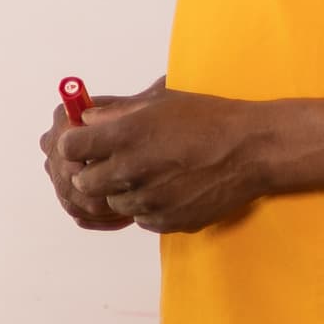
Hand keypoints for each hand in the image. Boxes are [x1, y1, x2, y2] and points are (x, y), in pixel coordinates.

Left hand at [43, 84, 279, 233]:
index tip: (83, 145)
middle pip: (84, 183)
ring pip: (113, 203)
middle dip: (93, 173)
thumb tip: (86, 120)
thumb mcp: (160, 102)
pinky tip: (169, 189)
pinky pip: (141, 219)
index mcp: (125, 135)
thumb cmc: (209, 120)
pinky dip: (148, 207)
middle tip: (114, 163)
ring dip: (123, 191)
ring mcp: (149, 199)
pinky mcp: (167, 221)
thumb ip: (116, 113)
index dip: (75, 146)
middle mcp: (132, 170)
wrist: (253, 150)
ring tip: (151, 174)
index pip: (69, 148)